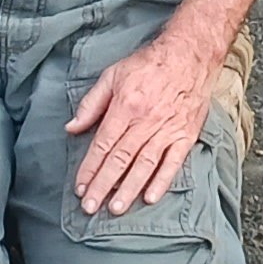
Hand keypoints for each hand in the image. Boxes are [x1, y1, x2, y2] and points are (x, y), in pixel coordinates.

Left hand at [65, 24, 220, 215]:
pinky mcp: (186, 134)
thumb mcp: (113, 75)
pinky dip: (162, 181)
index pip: (103, 144)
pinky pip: (173, 162)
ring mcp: (168, 129)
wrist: (190, 54)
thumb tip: (72, 127)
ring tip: (116, 208)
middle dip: (104, 185)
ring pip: (145, 164)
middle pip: (121, 159)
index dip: (90, 168)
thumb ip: (92, 104)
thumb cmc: (149, 64)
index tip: (80, 187)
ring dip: (129, 188)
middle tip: (91, 207)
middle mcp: (146, 121)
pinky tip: (150, 197)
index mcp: (126, 106)